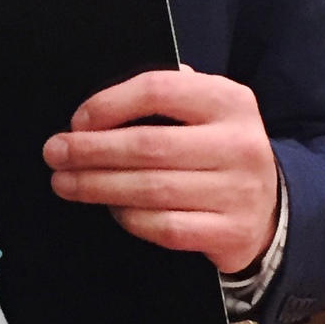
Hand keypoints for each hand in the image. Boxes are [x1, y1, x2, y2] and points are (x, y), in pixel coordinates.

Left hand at [43, 66, 278, 271]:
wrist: (270, 207)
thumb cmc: (218, 150)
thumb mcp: (207, 110)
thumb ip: (165, 97)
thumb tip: (95, 113)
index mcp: (229, 101)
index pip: (159, 90)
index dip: (110, 104)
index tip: (78, 121)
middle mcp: (238, 144)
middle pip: (147, 145)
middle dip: (91, 151)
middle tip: (55, 153)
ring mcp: (237, 192)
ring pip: (151, 189)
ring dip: (98, 186)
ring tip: (66, 183)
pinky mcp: (230, 233)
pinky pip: (164, 227)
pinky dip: (129, 218)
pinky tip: (110, 209)